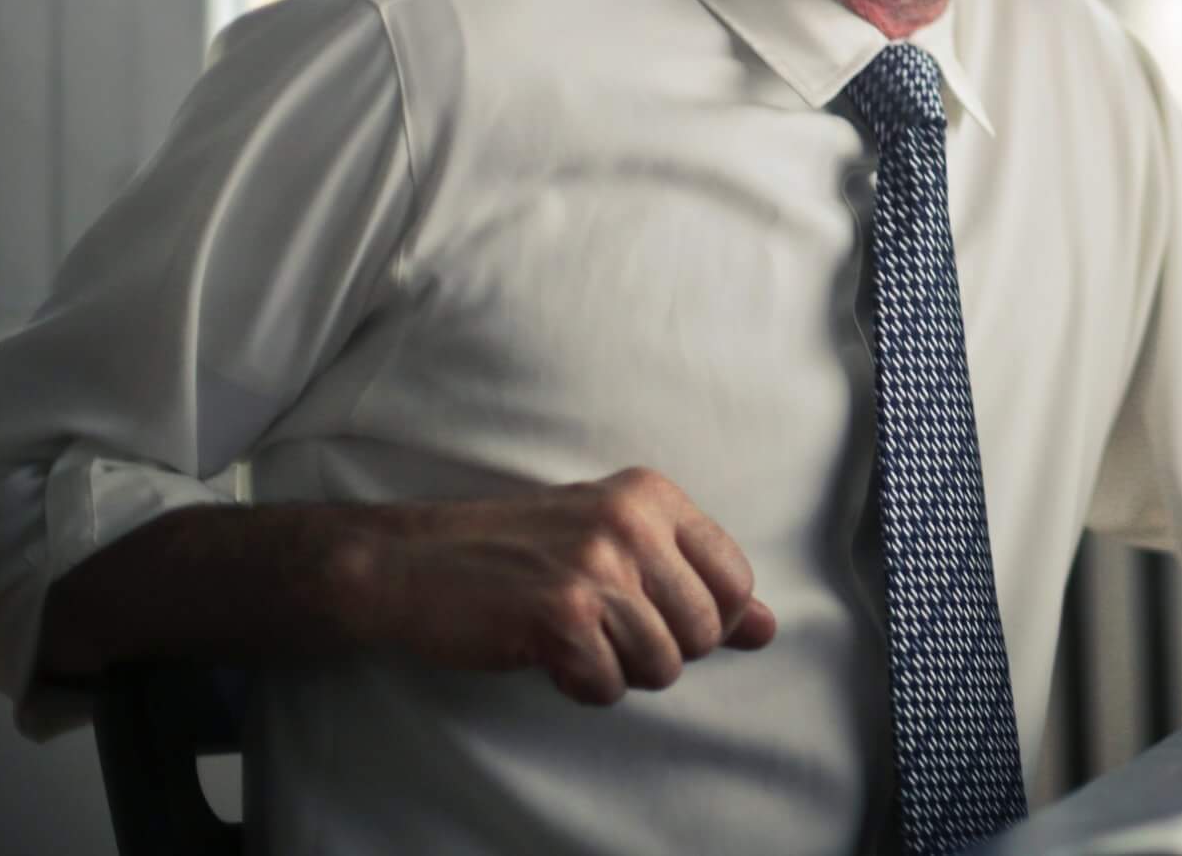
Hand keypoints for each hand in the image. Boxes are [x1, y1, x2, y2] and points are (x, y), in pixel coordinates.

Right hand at [340, 466, 776, 706]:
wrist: (413, 561)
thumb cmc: (519, 553)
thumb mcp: (615, 544)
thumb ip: (696, 581)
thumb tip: (768, 629)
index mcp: (653, 496)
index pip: (736, 579)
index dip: (707, 618)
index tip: (657, 614)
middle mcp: (633, 523)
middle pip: (705, 630)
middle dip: (661, 650)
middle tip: (604, 629)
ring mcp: (597, 567)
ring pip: (664, 665)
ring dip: (619, 670)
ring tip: (575, 638)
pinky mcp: (561, 615)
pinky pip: (609, 685)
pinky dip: (581, 684)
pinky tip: (548, 654)